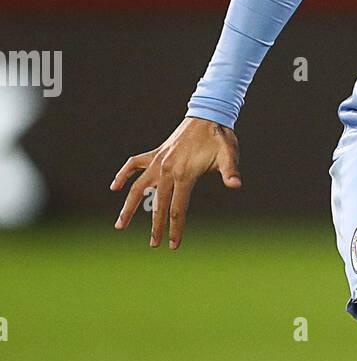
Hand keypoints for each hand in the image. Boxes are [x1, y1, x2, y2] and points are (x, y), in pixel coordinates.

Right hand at [110, 117, 240, 249]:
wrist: (208, 115)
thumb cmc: (220, 137)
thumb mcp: (229, 154)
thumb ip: (230, 171)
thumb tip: (236, 184)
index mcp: (183, 174)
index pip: (177, 208)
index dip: (175, 228)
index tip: (173, 246)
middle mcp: (166, 169)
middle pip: (158, 204)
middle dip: (156, 227)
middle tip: (153, 245)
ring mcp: (158, 161)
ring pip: (137, 187)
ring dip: (128, 208)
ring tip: (120, 226)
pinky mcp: (155, 153)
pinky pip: (134, 164)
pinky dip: (124, 175)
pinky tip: (115, 187)